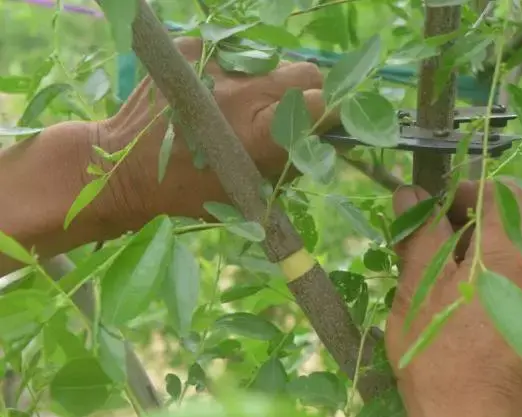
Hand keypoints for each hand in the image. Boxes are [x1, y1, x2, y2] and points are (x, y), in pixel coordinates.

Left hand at [86, 37, 337, 233]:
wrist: (122, 167)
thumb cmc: (189, 191)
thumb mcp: (247, 192)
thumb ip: (290, 163)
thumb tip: (322, 138)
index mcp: (258, 134)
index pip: (323, 103)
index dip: (328, 113)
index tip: (321, 122)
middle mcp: (242, 92)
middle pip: (306, 72)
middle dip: (307, 92)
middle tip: (283, 113)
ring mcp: (216, 64)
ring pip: (272, 60)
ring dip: (268, 82)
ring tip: (239, 106)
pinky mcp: (193, 48)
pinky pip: (234, 55)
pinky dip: (233, 74)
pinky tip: (210, 96)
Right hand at [384, 181, 521, 416]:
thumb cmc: (436, 357)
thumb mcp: (416, 290)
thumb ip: (420, 234)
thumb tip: (410, 193)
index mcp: (513, 254)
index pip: (501, 192)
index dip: (467, 191)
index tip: (441, 212)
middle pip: (515, 230)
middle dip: (477, 234)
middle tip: (441, 259)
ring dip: (500, 267)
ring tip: (466, 296)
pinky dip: (515, 301)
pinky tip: (488, 330)